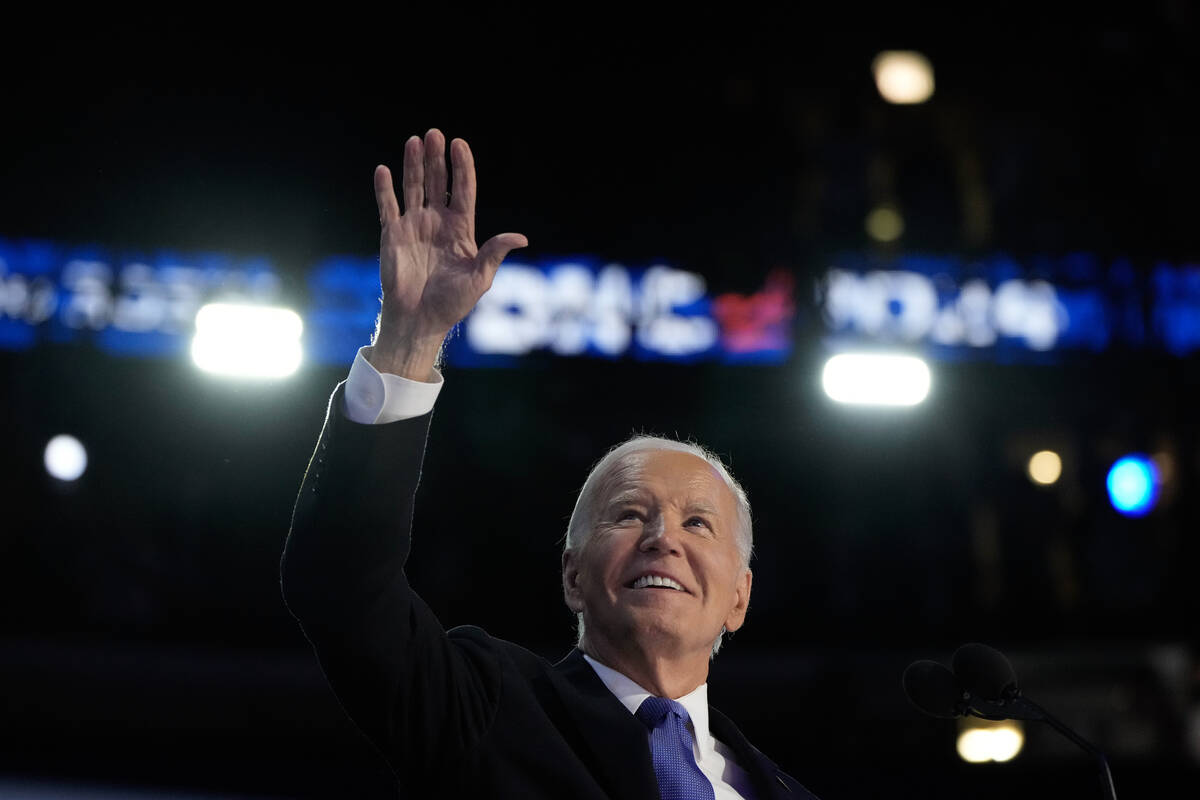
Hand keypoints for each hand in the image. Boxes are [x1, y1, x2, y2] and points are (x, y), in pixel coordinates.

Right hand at [370, 129, 527, 378]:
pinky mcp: (392, 235)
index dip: (461, 167)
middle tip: (434, 134)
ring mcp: (414, 226)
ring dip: (413, 164)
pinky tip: (384, 170)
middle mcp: (437, 222)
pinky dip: (384, 189)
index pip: (462, 190)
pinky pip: (387, 206)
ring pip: (413, 187)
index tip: (459, 143)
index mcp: (460, 229)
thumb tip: (521, 238)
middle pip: (437, 182)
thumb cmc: (452, 303)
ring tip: (414, 141)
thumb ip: (495, 253)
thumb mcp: (480, 278)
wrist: (420, 320)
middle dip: (436, 158)